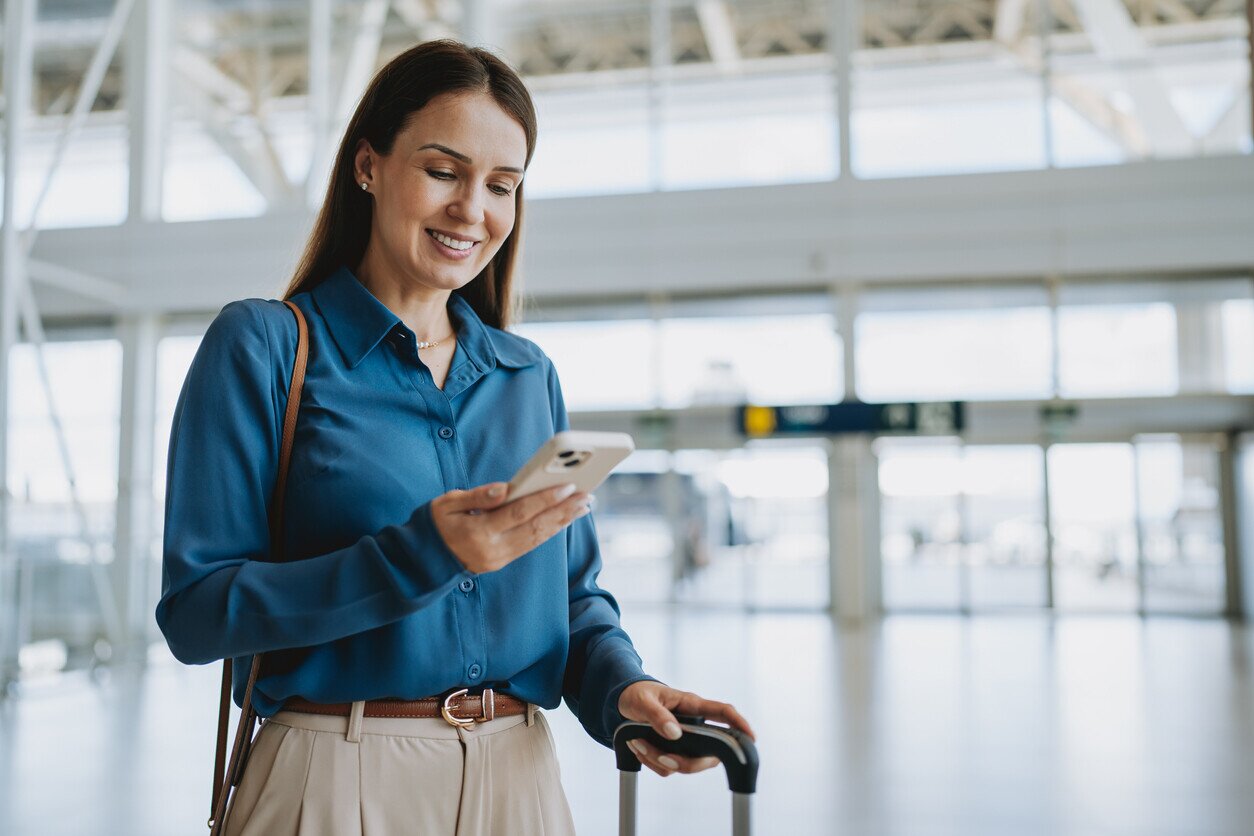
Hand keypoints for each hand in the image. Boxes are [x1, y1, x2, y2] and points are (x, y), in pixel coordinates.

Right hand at [431, 482, 590, 573]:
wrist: (422, 561)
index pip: (518, 512)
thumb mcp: (447, 503)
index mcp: (478, 531)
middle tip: (586, 495)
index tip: (567, 486)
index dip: (545, 499)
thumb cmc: (435, 524)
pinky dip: (549, 530)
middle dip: (563, 510)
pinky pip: (531, 545)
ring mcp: (499, 558)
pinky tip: (563, 519)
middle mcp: (493, 549)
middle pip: (535, 528)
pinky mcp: (502, 562)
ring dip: (562, 521)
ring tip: (582, 505)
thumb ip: (477, 496)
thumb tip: (505, 488)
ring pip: (537, 539)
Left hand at [617, 680, 755, 777]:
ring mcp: (685, 740)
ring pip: (686, 763)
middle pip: (709, 752)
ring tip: (636, 742)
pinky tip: (638, 747)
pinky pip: (668, 768)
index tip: (751, 738)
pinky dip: (651, 762)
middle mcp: (693, 725)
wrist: (621, 701)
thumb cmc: (637, 694)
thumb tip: (675, 734)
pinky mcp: (672, 752)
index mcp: (692, 705)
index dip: (739, 724)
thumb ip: (657, 715)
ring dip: (660, 759)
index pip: (722, 713)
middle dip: (685, 761)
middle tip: (660, 756)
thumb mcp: (643, 700)